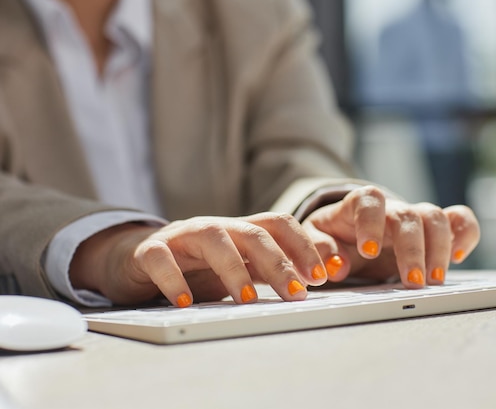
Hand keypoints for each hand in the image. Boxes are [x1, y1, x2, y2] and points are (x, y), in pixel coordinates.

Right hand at [69, 214, 328, 306]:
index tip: (323, 275)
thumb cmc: (198, 266)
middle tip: (296, 293)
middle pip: (254, 233)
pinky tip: (186, 302)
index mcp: (240, 230)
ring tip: (248, 299)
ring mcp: (183, 236)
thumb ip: (274, 268)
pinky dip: (174, 279)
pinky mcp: (149, 251)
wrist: (139, 259)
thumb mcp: (240, 266)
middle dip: (279, 262)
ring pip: (214, 240)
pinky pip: (161, 260)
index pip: (280, 225)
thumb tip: (320, 276)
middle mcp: (216, 227)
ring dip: (235, 269)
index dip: (304, 246)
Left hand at [302, 186, 479, 286]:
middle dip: (413, 249)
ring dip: (439, 249)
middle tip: (412, 282)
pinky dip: (465, 235)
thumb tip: (335, 266)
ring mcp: (415, 217)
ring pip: (437, 218)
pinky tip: (457, 258)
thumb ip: (320, 248)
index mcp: (359, 205)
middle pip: (410, 215)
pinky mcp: (433, 230)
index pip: (369, 200)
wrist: (350, 234)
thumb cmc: (334, 236)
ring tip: (433, 281)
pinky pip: (460, 221)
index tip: (368, 251)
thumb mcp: (316, 239)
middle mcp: (392, 209)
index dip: (371, 223)